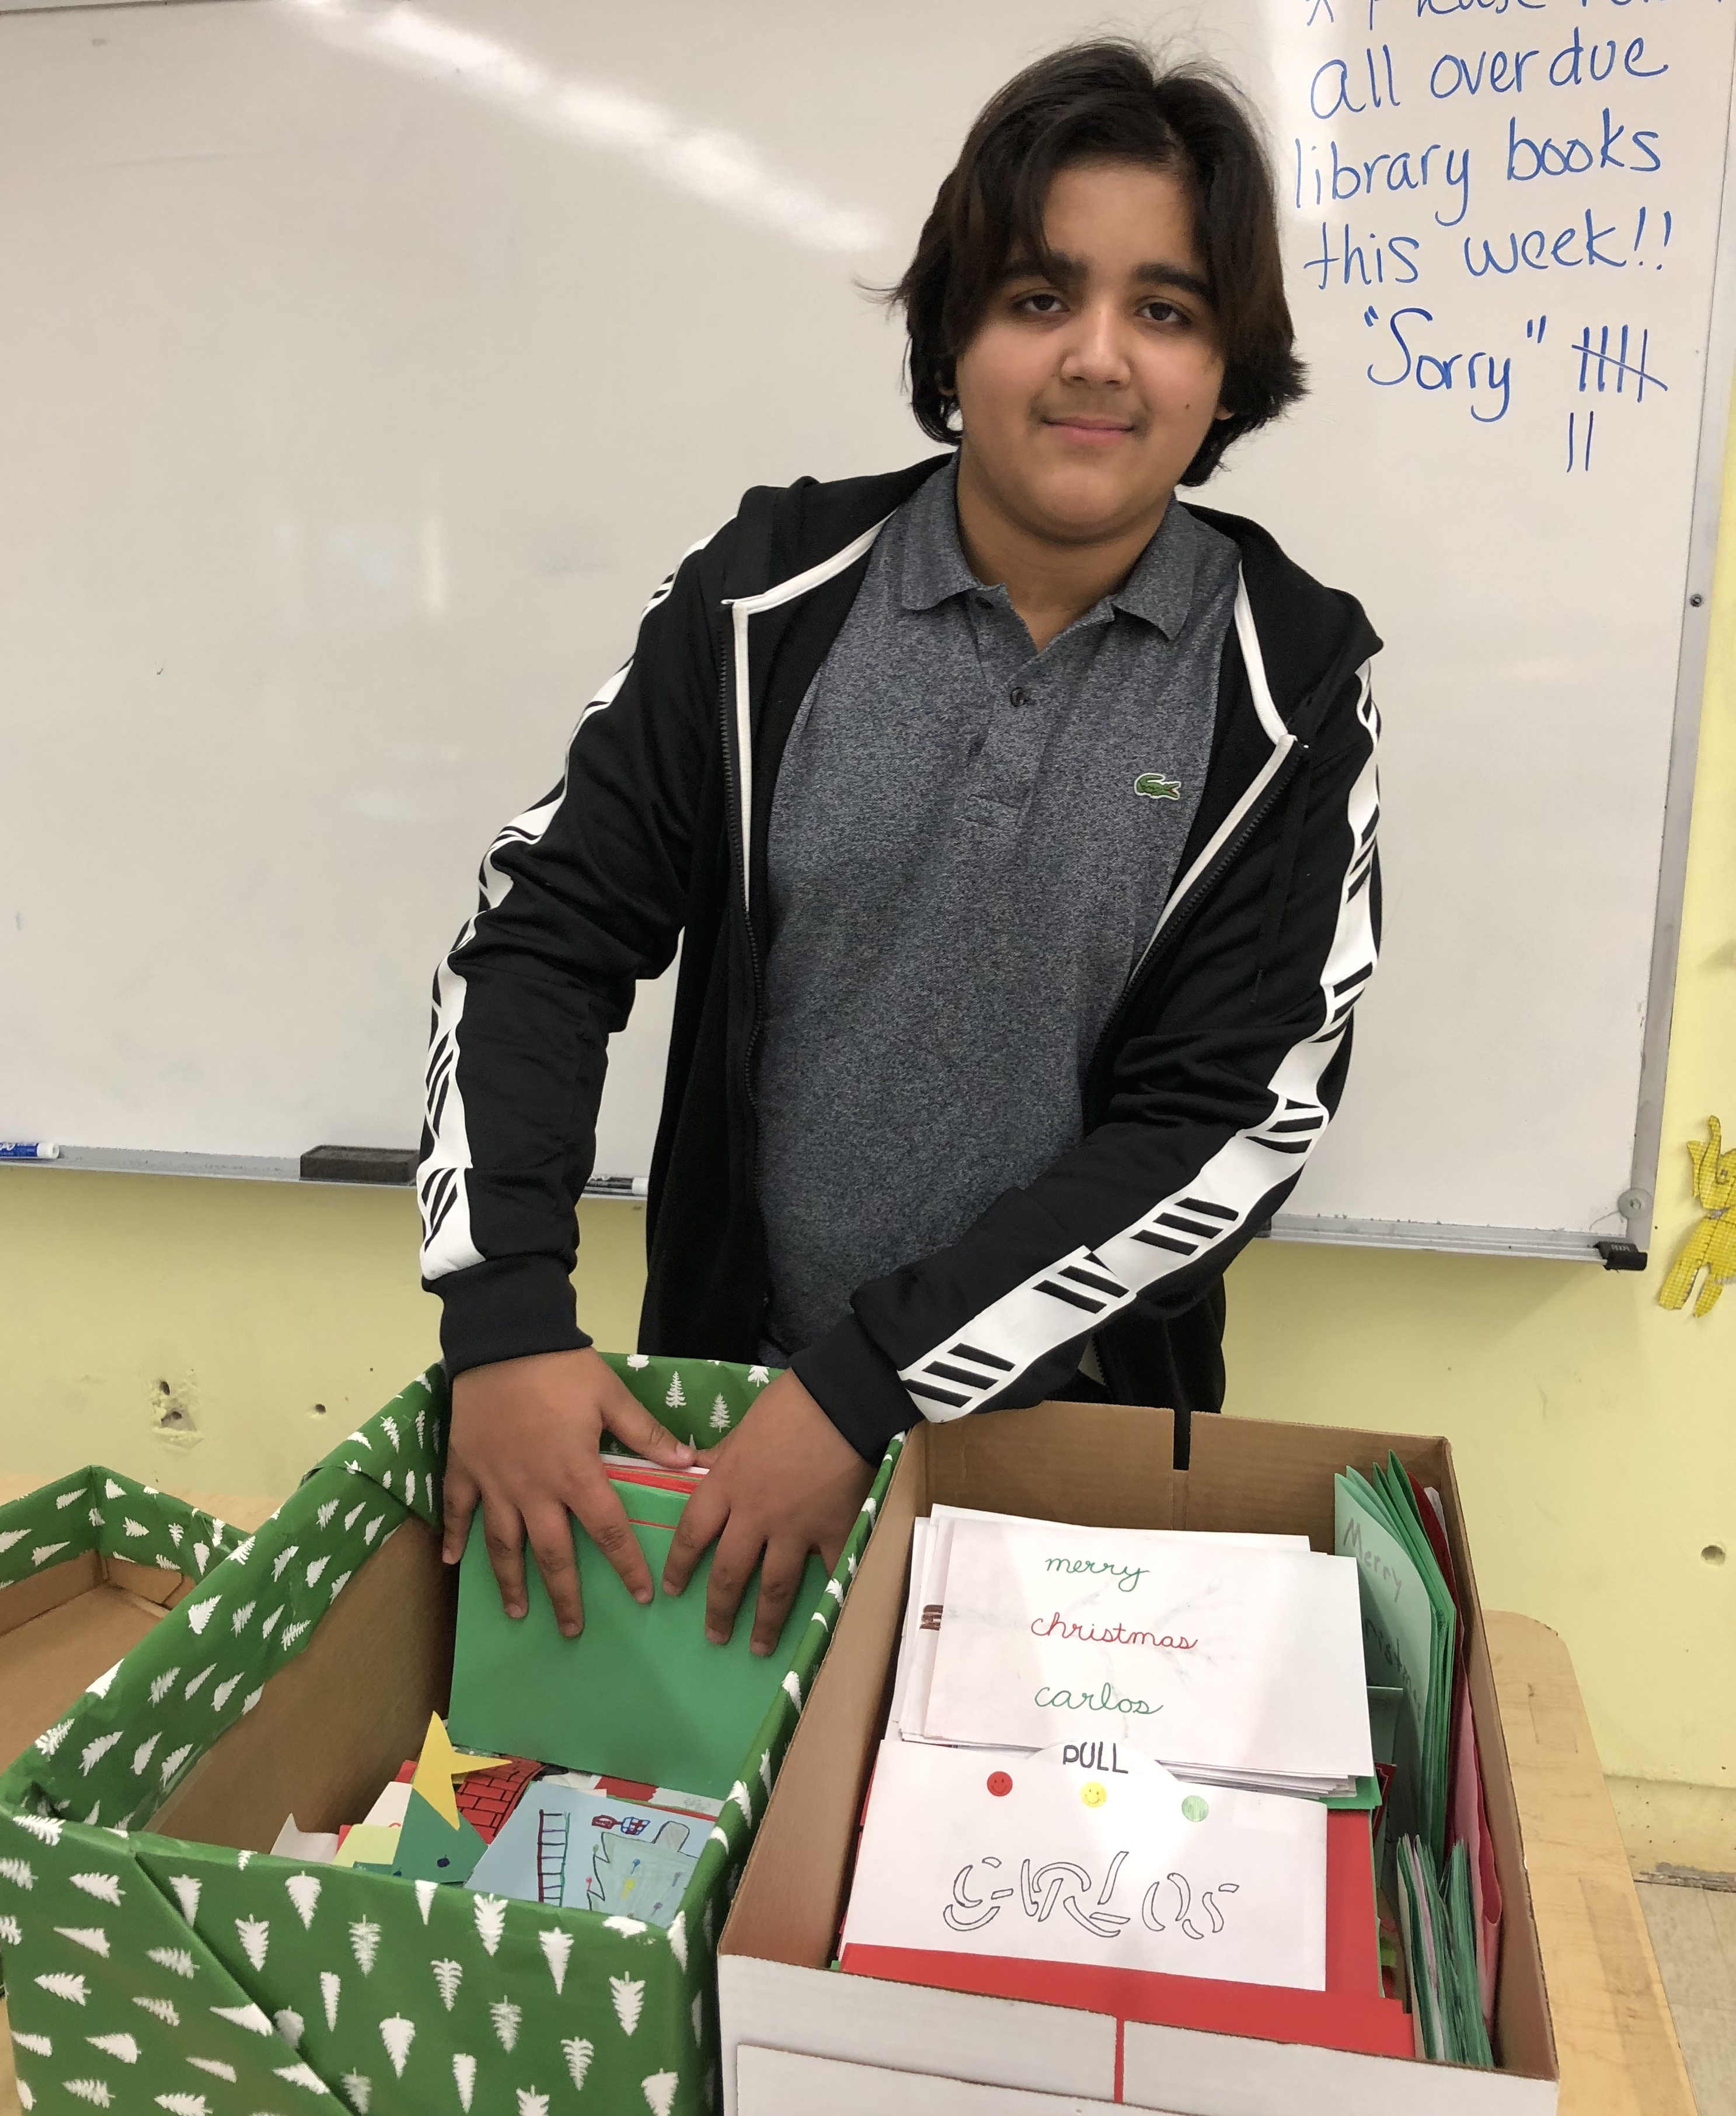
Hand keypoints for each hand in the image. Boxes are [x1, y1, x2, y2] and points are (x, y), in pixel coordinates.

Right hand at [444, 1347, 695, 1637]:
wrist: (503, 1340)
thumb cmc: (561, 1368)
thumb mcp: (611, 1395)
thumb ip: (647, 1434)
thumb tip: (690, 1462)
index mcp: (575, 1474)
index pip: (607, 1530)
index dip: (625, 1565)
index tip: (641, 1595)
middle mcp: (534, 1490)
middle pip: (551, 1554)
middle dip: (564, 1595)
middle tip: (572, 1630)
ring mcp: (495, 1483)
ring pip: (503, 1544)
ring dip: (511, 1581)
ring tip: (518, 1612)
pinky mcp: (464, 1468)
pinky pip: (456, 1510)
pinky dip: (454, 1537)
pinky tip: (452, 1563)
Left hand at [660, 1370, 875, 1655]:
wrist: (842, 1400)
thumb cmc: (789, 1404)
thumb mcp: (743, 1426)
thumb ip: (721, 1456)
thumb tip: (695, 1466)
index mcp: (726, 1485)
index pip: (691, 1534)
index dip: (680, 1565)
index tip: (672, 1589)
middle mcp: (755, 1516)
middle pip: (729, 1573)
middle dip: (719, 1609)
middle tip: (714, 1635)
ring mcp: (795, 1529)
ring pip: (774, 1586)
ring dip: (764, 1622)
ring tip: (759, 1647)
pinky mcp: (834, 1531)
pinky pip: (829, 1572)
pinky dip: (827, 1595)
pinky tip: (821, 1618)